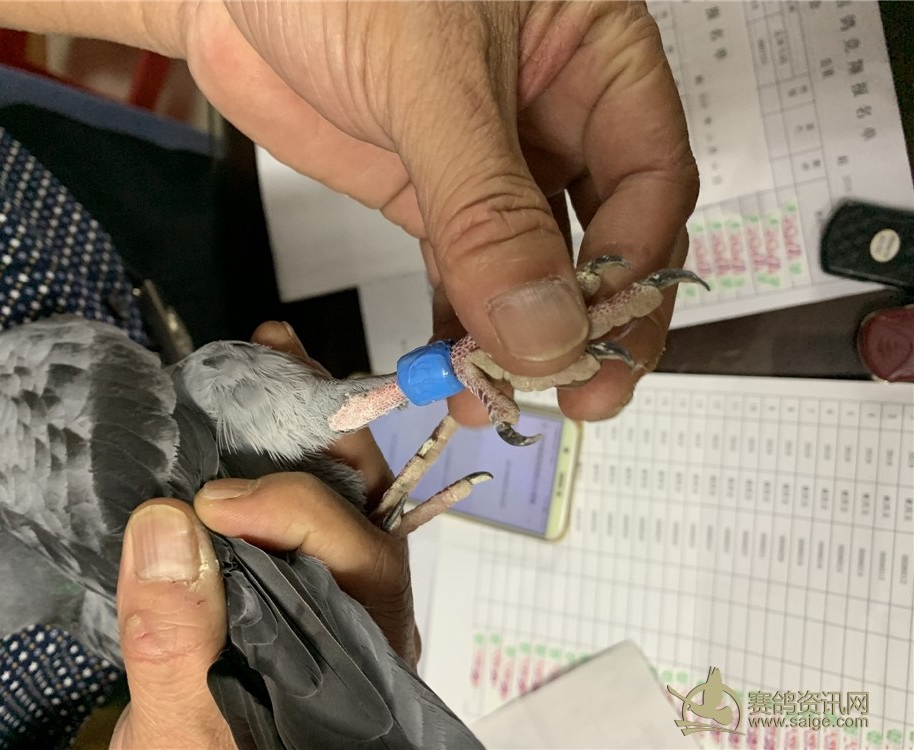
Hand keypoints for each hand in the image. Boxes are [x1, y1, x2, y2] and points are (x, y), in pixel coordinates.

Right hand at [107, 323, 416, 748]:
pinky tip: (232, 412)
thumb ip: (177, 643)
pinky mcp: (290, 573)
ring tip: (264, 353)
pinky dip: (269, 450)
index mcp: (361, 647)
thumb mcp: (183, 732)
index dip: (289, 511)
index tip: (208, 502)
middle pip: (364, 497)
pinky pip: (294, 498)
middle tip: (276, 350)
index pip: (355, 555)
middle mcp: (362, 607)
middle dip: (323, 421)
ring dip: (301, 420)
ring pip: (336, 486)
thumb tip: (168, 520)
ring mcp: (331, 584)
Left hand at [180, 1, 698, 420]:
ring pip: (529, 268)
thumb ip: (486, 206)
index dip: (632, 264)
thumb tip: (546, 327)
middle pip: (605, 236)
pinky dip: (458, 326)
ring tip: (497, 396)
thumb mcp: (430, 74)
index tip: (590, 332)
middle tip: (583, 395)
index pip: (648, 178)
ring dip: (518, 339)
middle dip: (594, 322)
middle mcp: (552, 116)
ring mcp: (486, 161)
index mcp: (593, 57)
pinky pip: (460, 272)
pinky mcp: (424, 193)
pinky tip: (454, 370)